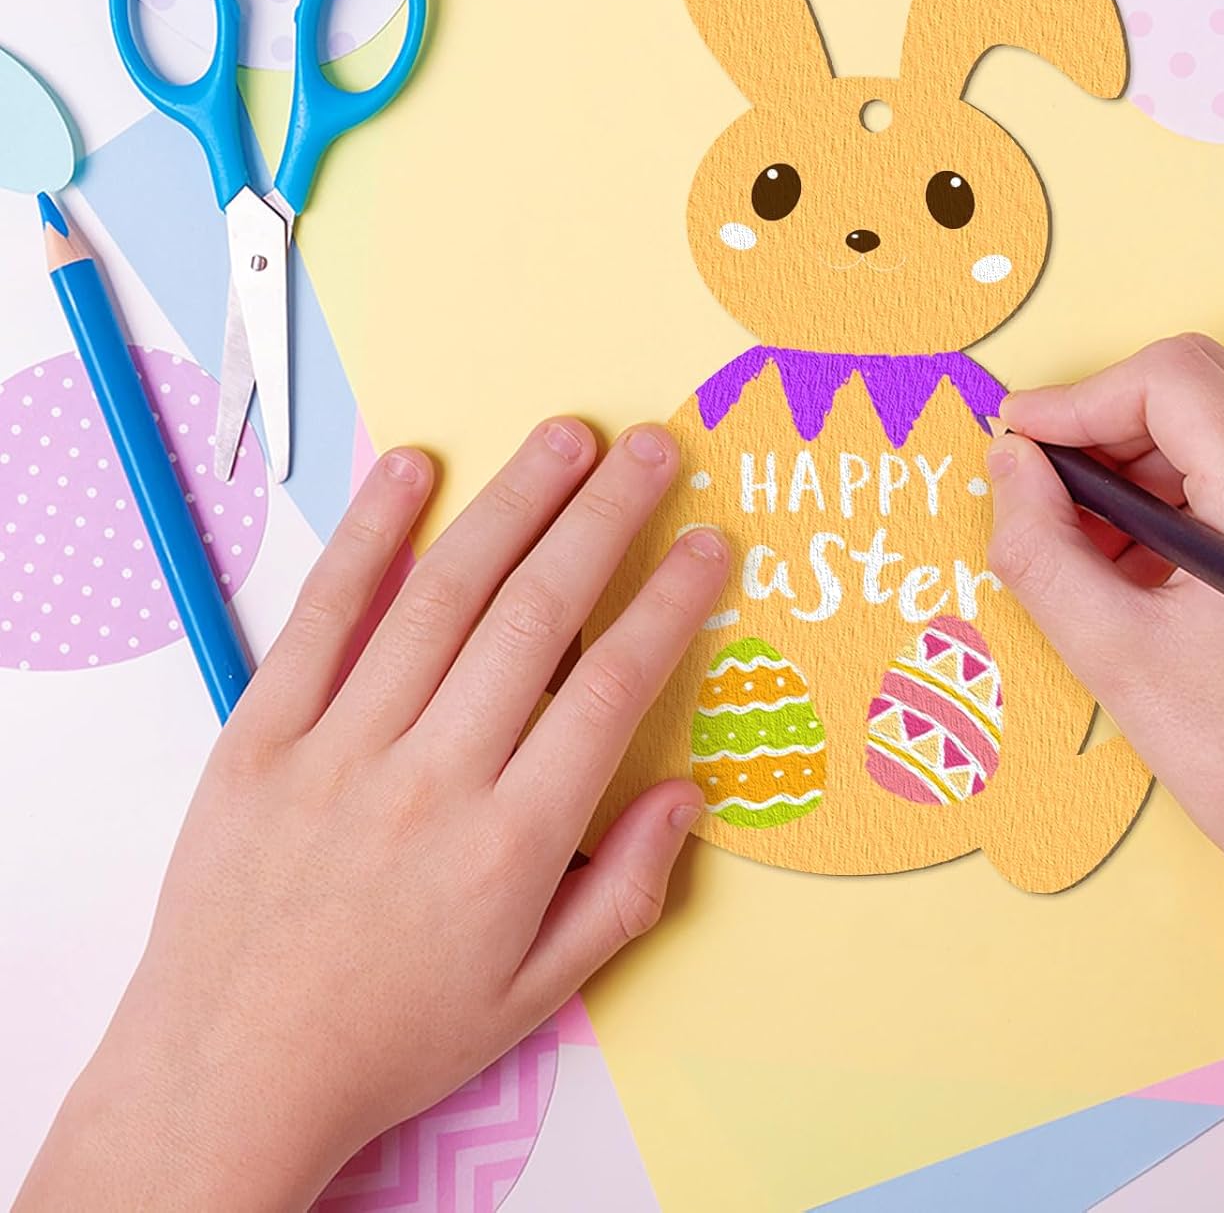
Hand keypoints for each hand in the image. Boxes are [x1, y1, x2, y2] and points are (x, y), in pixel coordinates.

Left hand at [18, 420, 727, 1212]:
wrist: (228, 1073)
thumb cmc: (392, 1037)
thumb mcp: (534, 995)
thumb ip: (625, 892)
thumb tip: (687, 794)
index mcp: (511, 844)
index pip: (613, 687)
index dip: (671, 603)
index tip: (708, 546)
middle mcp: (433, 778)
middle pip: (537, 615)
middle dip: (607, 517)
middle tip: (654, 447)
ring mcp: (339, 747)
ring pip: (443, 596)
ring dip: (514, 502)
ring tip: (568, 436)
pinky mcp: (261, 733)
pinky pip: (322, 614)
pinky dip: (369, 533)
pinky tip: (414, 468)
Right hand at [985, 335, 1223, 1212]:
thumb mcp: (1115, 654)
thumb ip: (1039, 544)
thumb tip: (1009, 463)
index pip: (1169, 378)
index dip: (1077, 400)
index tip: (1019, 445)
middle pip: (1204, 384)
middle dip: (1111, 426)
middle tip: (1051, 494)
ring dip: (1152, 459)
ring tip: (1099, 542)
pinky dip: (1201, 486)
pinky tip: (1157, 556)